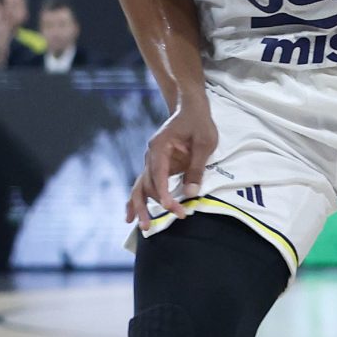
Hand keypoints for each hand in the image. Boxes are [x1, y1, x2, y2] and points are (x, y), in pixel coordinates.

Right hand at [126, 102, 216, 230]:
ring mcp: (151, 161)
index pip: (158, 175)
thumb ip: (196, 168)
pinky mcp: (156, 166)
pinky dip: (138, 200)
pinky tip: (131, 215)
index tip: (171, 207)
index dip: (163, 193)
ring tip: (143, 227)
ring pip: (141, 187)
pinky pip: (145, 185)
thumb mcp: (205, 143)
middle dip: (156, 204)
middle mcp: (150, 155)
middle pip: (147, 184)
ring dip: (141, 207)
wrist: (190, 109)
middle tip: (168, 220)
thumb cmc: (199, 123)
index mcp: (160, 147)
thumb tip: (191, 193)